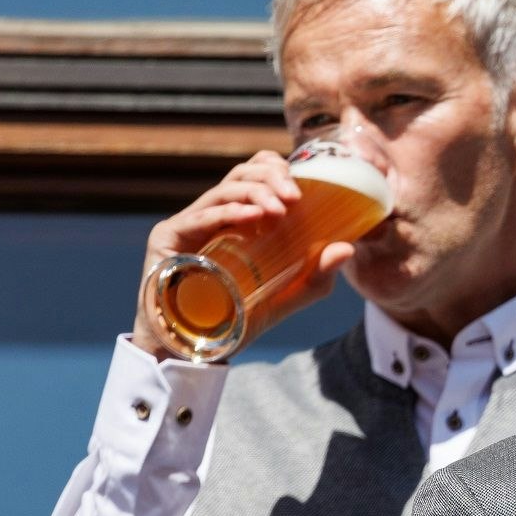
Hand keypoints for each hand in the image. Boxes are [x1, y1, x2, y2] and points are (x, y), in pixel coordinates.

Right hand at [130, 151, 353, 359]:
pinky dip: (230, 213)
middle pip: (242, 174)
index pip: (256, 173)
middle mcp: (215, 214)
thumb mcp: (292, 293)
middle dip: (271, 178)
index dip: (277, 168)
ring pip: (224, 189)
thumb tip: (346, 247)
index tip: (303, 185)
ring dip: (256, 193)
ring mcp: (190, 223)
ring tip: (280, 209)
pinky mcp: (169, 237)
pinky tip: (253, 217)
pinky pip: (200, 216)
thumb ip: (320, 272)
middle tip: (295, 196)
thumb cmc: (244, 315)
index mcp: (241, 217)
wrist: (202, 347)